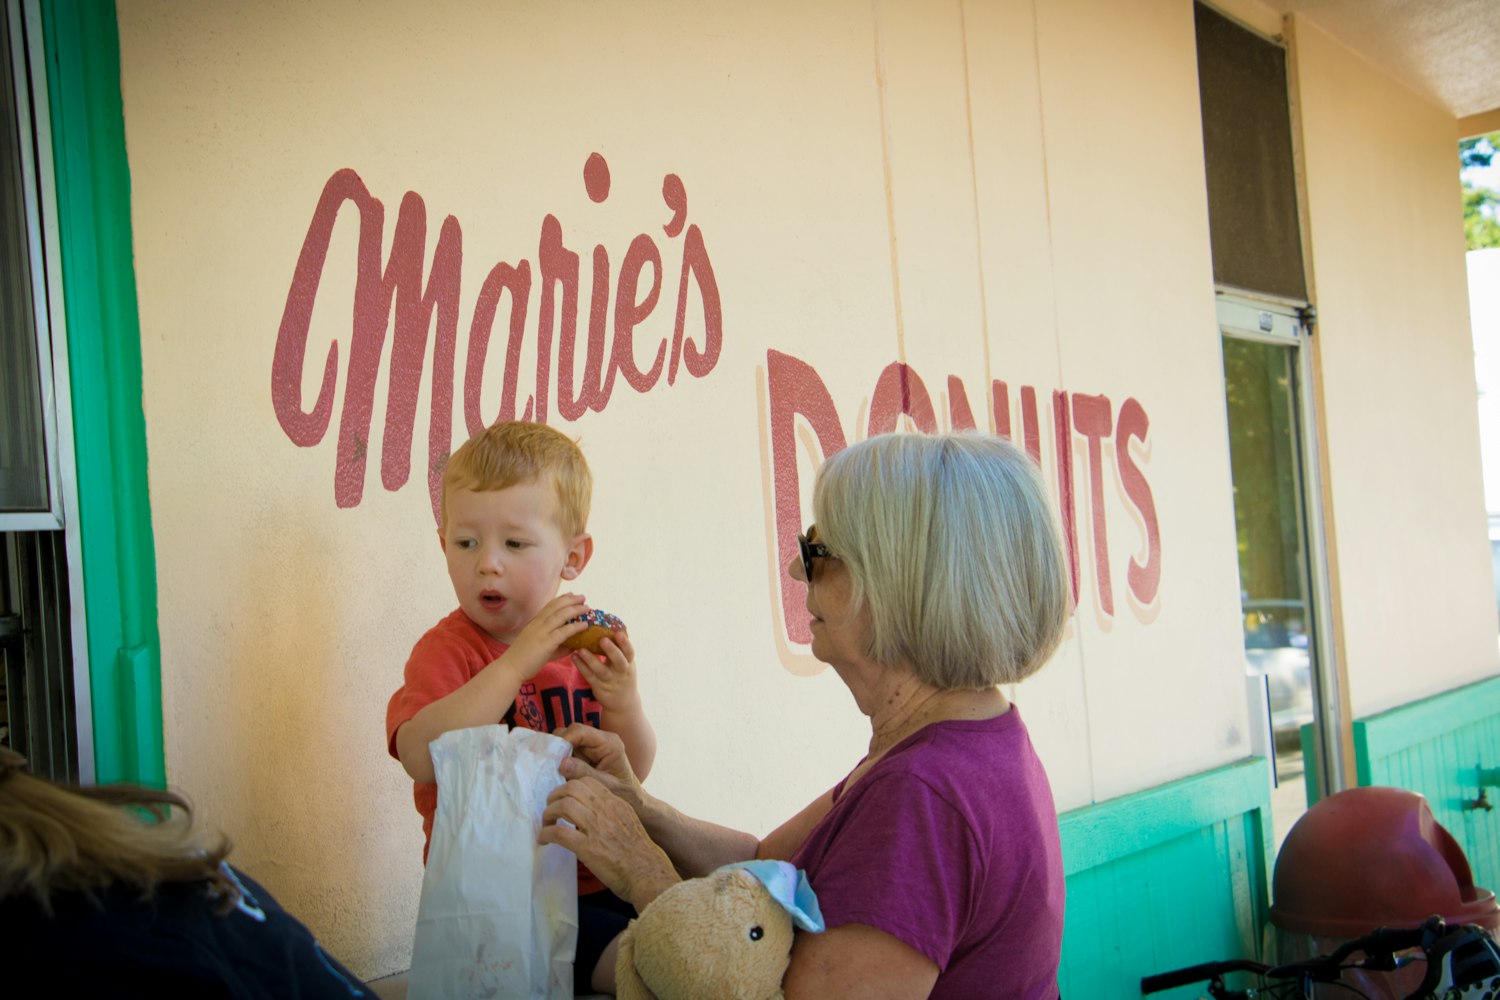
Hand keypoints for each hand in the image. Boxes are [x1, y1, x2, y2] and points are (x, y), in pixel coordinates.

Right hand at [500, 593, 588, 679]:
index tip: (571, 594)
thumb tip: (573, 644)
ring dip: (575, 610)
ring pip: (560, 616)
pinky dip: (575, 627)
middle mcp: (537, 624)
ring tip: (586, 607)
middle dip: (570, 600)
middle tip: (583, 597)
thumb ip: (556, 644)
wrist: (510, 669)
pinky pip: (563, 632)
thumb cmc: (524, 660)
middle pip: (556, 606)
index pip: (548, 606)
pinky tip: (585, 625)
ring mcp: (541, 633)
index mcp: (534, 623)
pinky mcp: (545, 643)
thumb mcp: (539, 647)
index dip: (561, 599)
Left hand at [539, 775, 676, 910]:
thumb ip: (612, 814)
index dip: (569, 786)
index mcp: (616, 803)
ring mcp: (597, 828)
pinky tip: (544, 841)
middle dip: (555, 796)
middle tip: (550, 809)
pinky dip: (546, 834)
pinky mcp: (588, 848)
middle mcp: (606, 810)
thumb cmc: (640, 854)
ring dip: (548, 814)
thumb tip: (593, 815)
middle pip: (572, 788)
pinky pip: (559, 833)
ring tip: (547, 825)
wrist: (648, 874)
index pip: (588, 781)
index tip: (562, 798)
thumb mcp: (629, 822)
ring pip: (563, 806)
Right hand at [551, 723, 645, 809]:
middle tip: (549, 765)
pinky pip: (567, 752)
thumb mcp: (606, 786)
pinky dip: (560, 761)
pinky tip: (557, 773)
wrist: (633, 800)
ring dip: (558, 755)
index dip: (563, 740)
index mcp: (609, 743)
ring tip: (552, 771)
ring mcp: (591, 747)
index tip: (551, 756)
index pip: (580, 731)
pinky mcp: (585, 755)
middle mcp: (599, 740)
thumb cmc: (624, 794)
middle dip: (558, 747)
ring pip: (565, 742)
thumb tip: (562, 763)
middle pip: (570, 733)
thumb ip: (585, 774)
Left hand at [571, 631, 638, 713]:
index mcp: (629, 663)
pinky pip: (589, 676)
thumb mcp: (626, 664)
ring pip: (601, 670)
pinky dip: (581, 667)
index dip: (625, 643)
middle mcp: (621, 672)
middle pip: (618, 661)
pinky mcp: (599, 688)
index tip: (618, 633)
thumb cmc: (622, 676)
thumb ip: (620, 649)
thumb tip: (611, 625)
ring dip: (590, 659)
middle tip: (602, 639)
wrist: (623, 703)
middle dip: (611, 650)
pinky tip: (574, 657)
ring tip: (580, 649)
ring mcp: (610, 681)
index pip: (629, 652)